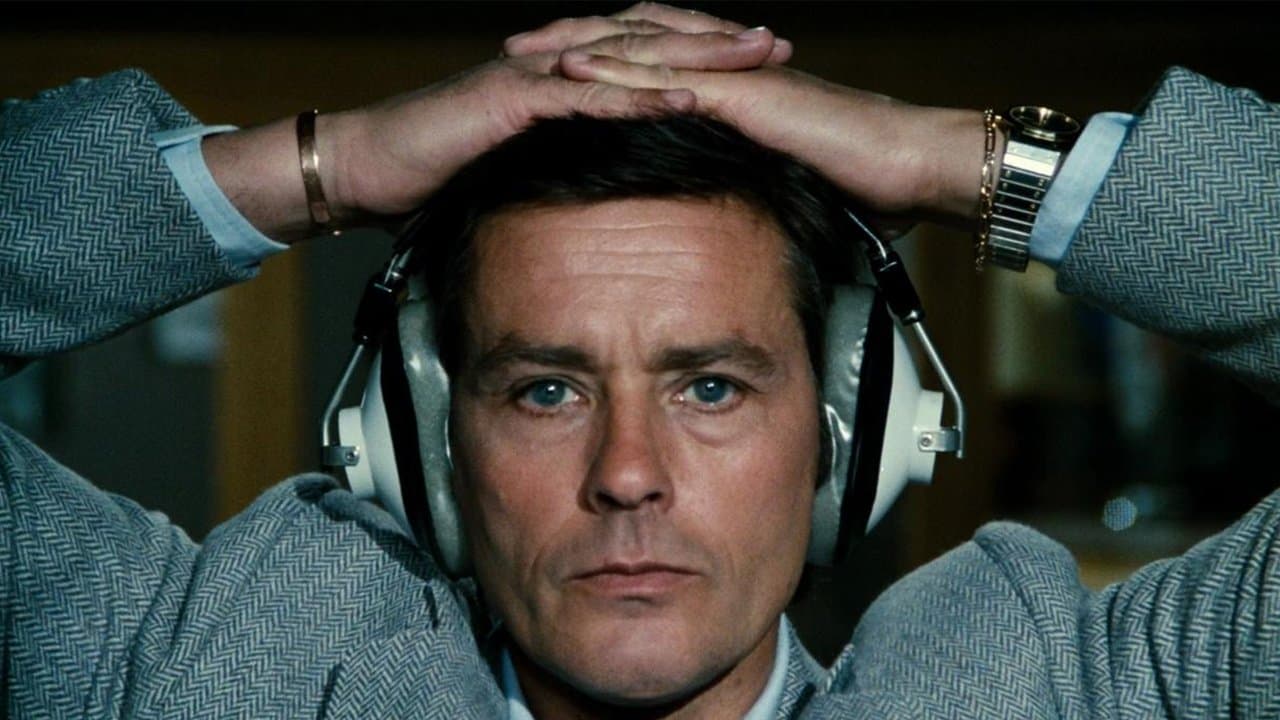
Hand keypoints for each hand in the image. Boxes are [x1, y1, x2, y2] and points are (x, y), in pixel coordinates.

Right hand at [327, 3, 792, 217]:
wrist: (365, 167)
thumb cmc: (436, 169)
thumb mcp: (515, 164)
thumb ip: (559, 158)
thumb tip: (598, 181)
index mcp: (558, 77)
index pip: (641, 55)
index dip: (698, 55)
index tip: (756, 66)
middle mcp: (552, 63)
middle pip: (649, 40)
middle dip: (715, 41)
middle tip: (776, 43)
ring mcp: (533, 74)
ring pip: (627, 56)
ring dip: (693, 56)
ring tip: (751, 59)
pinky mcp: (511, 99)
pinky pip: (586, 96)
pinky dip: (638, 95)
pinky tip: (685, 97)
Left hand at [510, 6, 983, 227]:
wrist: (916, 164)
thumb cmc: (868, 177)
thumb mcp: (793, 179)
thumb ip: (758, 180)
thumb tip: (741, 207)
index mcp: (734, 88)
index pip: (658, 57)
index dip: (605, 56)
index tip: (556, 65)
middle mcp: (729, 71)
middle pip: (636, 36)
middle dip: (574, 36)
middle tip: (518, 44)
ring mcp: (735, 77)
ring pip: (644, 44)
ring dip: (579, 42)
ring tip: (526, 48)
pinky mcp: (744, 94)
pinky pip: (670, 74)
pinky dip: (618, 68)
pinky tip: (575, 68)